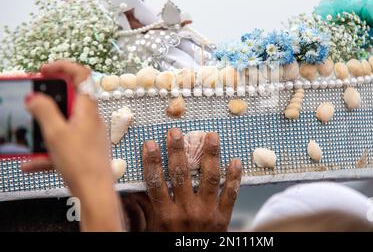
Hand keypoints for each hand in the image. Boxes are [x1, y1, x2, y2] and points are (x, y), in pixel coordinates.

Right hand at [21, 61, 123, 231]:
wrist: (95, 191)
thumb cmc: (82, 163)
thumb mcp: (56, 133)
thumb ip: (44, 111)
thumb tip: (35, 97)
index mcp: (87, 108)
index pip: (81, 75)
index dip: (62, 67)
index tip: (44, 70)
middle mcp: (90, 118)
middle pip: (69, 98)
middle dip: (48, 98)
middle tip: (31, 101)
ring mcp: (87, 134)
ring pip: (63, 123)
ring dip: (44, 127)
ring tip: (28, 133)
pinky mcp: (83, 149)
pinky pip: (62, 144)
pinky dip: (47, 151)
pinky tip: (30, 163)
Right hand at [122, 128, 241, 231]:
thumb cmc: (171, 240)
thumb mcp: (155, 227)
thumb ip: (148, 207)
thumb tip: (135, 186)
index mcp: (165, 214)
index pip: (156, 182)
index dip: (152, 161)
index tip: (150, 143)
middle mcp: (186, 211)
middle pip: (181, 174)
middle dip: (178, 151)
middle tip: (176, 132)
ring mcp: (207, 213)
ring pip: (209, 178)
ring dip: (210, 155)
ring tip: (211, 136)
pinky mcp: (223, 217)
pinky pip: (231, 194)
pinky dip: (234, 177)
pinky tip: (235, 161)